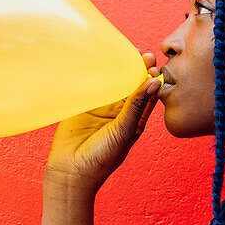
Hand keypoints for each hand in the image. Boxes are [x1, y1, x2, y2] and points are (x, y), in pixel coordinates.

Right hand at [44, 51, 161, 189]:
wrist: (70, 172)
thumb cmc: (102, 158)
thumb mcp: (124, 131)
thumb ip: (137, 105)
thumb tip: (155, 82)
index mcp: (135, 119)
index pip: (147, 94)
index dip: (152, 78)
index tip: (155, 64)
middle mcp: (119, 110)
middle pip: (131, 84)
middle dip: (138, 68)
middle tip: (146, 54)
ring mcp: (101, 106)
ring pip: (113, 81)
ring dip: (119, 68)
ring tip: (127, 53)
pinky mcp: (83, 104)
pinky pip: (91, 85)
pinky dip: (96, 73)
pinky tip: (101, 60)